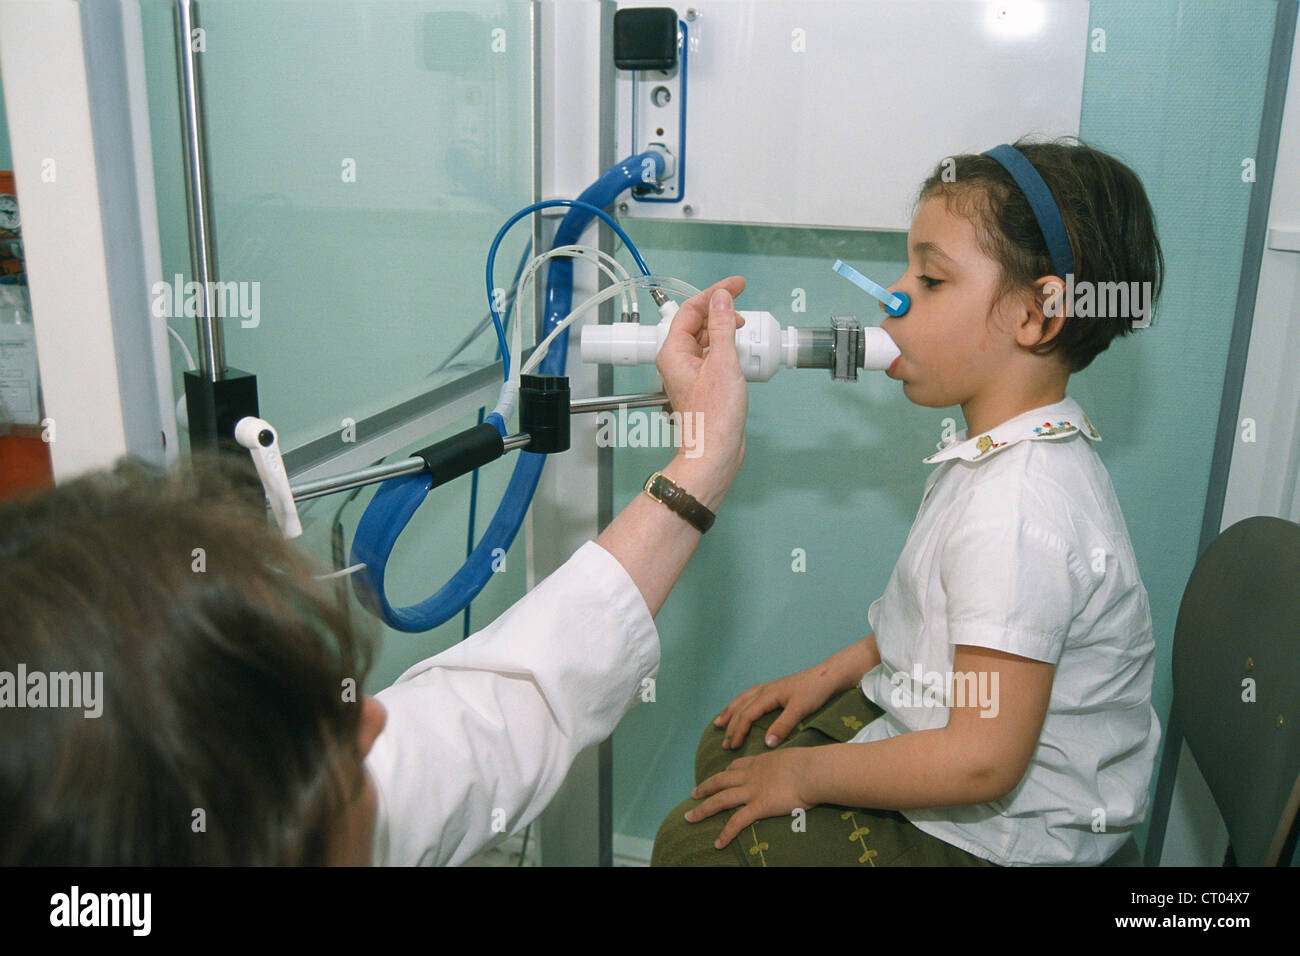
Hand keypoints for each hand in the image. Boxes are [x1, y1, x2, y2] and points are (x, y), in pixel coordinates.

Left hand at [655, 277, 747, 508]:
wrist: (715, 451)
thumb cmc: (714, 415)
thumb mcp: (722, 362)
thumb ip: (721, 327)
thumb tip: (722, 299)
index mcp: (673, 352)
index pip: (691, 310)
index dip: (714, 293)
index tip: (736, 285)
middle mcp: (677, 361)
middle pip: (695, 322)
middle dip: (718, 309)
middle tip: (741, 302)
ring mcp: (689, 373)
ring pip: (704, 339)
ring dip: (722, 328)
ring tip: (742, 326)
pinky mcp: (702, 384)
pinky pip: (711, 355)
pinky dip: (725, 346)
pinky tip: (739, 349)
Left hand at [685, 748, 813, 849]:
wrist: (814, 770)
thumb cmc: (813, 765)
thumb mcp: (798, 757)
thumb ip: (793, 763)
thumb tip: (802, 765)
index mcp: (761, 761)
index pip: (737, 765)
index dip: (726, 771)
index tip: (719, 775)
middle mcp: (752, 775)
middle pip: (721, 780)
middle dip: (705, 787)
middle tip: (693, 794)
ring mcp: (753, 791)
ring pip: (720, 799)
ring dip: (703, 808)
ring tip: (689, 817)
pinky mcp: (759, 807)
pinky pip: (737, 822)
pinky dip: (726, 833)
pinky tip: (717, 843)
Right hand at [714, 666, 840, 750]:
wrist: (827, 675)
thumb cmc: (815, 691)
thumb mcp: (800, 710)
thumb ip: (783, 726)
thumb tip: (766, 743)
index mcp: (767, 695)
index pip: (746, 715)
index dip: (738, 731)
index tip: (732, 746)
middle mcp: (764, 690)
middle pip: (740, 708)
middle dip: (730, 726)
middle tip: (724, 744)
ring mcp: (768, 688)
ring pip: (742, 700)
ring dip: (729, 712)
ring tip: (719, 723)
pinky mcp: (774, 688)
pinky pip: (749, 695)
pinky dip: (740, 703)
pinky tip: (739, 706)